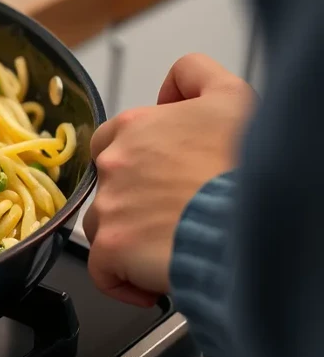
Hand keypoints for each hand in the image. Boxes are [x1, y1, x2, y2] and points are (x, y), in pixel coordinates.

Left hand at [83, 54, 253, 306]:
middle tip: (171, 213)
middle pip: (107, 185)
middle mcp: (113, 163)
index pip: (113, 141)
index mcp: (134, 127)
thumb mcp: (231, 98)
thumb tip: (175, 78)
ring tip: (171, 244)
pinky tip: (152, 281)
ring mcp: (109, 206)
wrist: (253, 219)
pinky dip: (123, 281)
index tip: (165, 179)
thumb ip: (196, 76)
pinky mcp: (112, 248)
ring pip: (104, 227)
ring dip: (131, 239)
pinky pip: (103, 271)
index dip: (140, 162)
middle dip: (132, 201)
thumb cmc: (245, 166)